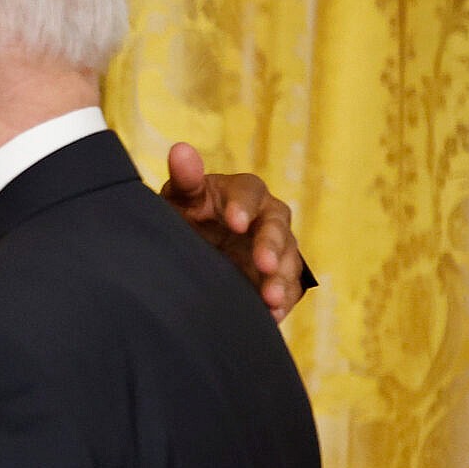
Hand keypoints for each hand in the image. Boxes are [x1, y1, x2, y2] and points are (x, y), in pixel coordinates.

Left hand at [160, 144, 306, 321]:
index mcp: (242, 193)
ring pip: (289, 259)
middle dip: (272, 245)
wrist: (185, 253)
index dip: (244, 206)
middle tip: (264, 264)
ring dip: (282, 279)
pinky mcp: (276, 277)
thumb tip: (180, 150)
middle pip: (277, 226)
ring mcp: (275, 248)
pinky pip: (288, 288)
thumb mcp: (179, 199)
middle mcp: (265, 217)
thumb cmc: (185, 216)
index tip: (234, 223)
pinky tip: (272, 317)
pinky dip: (283, 303)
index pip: (249, 192)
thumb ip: (184, 179)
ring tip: (270, 299)